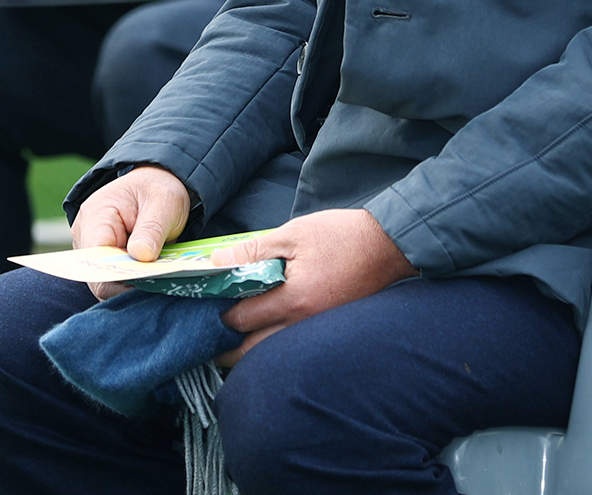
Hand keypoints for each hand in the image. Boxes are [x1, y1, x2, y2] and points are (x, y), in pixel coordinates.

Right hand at [69, 165, 191, 300]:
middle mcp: (86, 234)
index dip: (117, 274)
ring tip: (157, 276)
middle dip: (127, 280)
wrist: (155, 186)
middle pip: (99, 274)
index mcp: (96, 215)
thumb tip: (141, 257)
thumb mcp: (164, 203)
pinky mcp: (103, 260)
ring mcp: (92, 249)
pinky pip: (114, 279)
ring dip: (132, 281)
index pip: (96, 256)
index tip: (144, 279)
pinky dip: (133, 280)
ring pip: (106, 280)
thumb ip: (152, 229)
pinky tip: (151, 276)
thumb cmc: (157, 190)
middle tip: (157, 280)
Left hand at [211, 210, 415, 362]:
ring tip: (230, 341)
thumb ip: (253, 251)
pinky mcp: (328, 332)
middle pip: (252, 353)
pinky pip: (291, 350)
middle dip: (225, 348)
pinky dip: (272, 348)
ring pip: (272, 356)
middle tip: (208, 338)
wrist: (389, 246)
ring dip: (248, 352)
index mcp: (294, 300)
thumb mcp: (294, 234)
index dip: (217, 315)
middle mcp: (304, 325)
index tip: (202, 308)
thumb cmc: (341, 235)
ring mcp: (318, 333)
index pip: (241, 320)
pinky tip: (264, 336)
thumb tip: (216, 263)